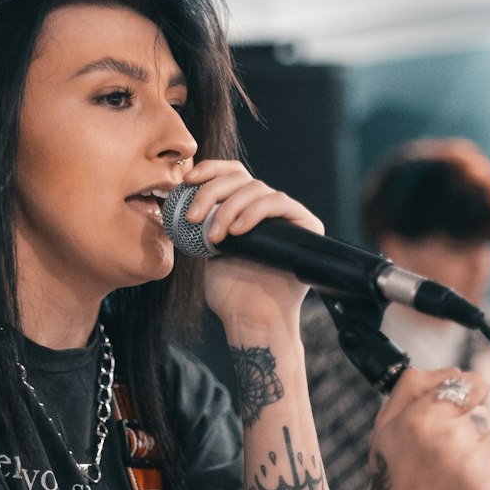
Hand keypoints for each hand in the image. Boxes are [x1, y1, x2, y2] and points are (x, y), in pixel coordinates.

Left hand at [178, 160, 322, 333]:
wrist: (250, 318)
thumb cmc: (230, 290)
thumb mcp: (206, 247)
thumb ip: (202, 219)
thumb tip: (182, 192)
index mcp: (245, 209)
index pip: (232, 174)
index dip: (210, 170)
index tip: (188, 181)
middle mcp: (268, 208)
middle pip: (241, 178)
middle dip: (212, 192)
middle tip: (193, 217)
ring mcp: (287, 216)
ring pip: (257, 188)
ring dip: (230, 208)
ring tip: (216, 236)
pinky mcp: (306, 225)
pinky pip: (279, 203)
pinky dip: (254, 212)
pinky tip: (237, 231)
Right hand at [357, 367, 489, 489]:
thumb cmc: (392, 475)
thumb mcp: (386, 423)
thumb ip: (415, 385)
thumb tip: (456, 369)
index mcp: (423, 418)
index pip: (470, 383)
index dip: (469, 394)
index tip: (463, 408)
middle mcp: (449, 439)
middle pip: (486, 412)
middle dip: (473, 427)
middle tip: (451, 450)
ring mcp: (473, 467)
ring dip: (488, 448)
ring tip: (463, 468)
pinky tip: (477, 480)